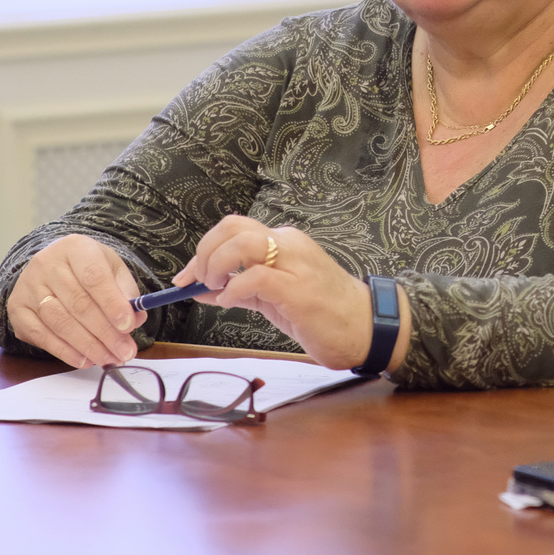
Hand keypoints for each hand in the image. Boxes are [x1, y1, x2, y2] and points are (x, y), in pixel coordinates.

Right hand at [7, 234, 146, 367]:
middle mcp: (46, 264)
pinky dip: (65, 351)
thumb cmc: (88, 268)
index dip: (112, 303)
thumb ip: (126, 292)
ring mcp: (28, 287)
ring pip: (59, 322)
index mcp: (75, 248)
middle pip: (78, 304)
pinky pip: (41, 336)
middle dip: (105, 333)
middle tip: (125, 352)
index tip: (128, 326)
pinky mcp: (17, 309)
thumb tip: (135, 319)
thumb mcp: (112, 269)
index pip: (93, 276)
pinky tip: (85, 359)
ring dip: (88, 345)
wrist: (54, 267)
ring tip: (109, 358)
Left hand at [173, 215, 406, 370]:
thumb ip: (241, 289)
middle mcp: (289, 244)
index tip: (187, 277)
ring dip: (215, 264)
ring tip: (214, 288)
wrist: (366, 328)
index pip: (235, 230)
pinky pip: (254, 277)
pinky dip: (233, 289)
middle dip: (204, 252)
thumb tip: (202, 289)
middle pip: (233, 227)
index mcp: (285, 242)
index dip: (203, 249)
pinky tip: (231, 302)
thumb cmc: (323, 313)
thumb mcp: (275, 298)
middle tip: (196, 280)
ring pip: (242, 243)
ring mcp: (295, 264)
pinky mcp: (298, 288)